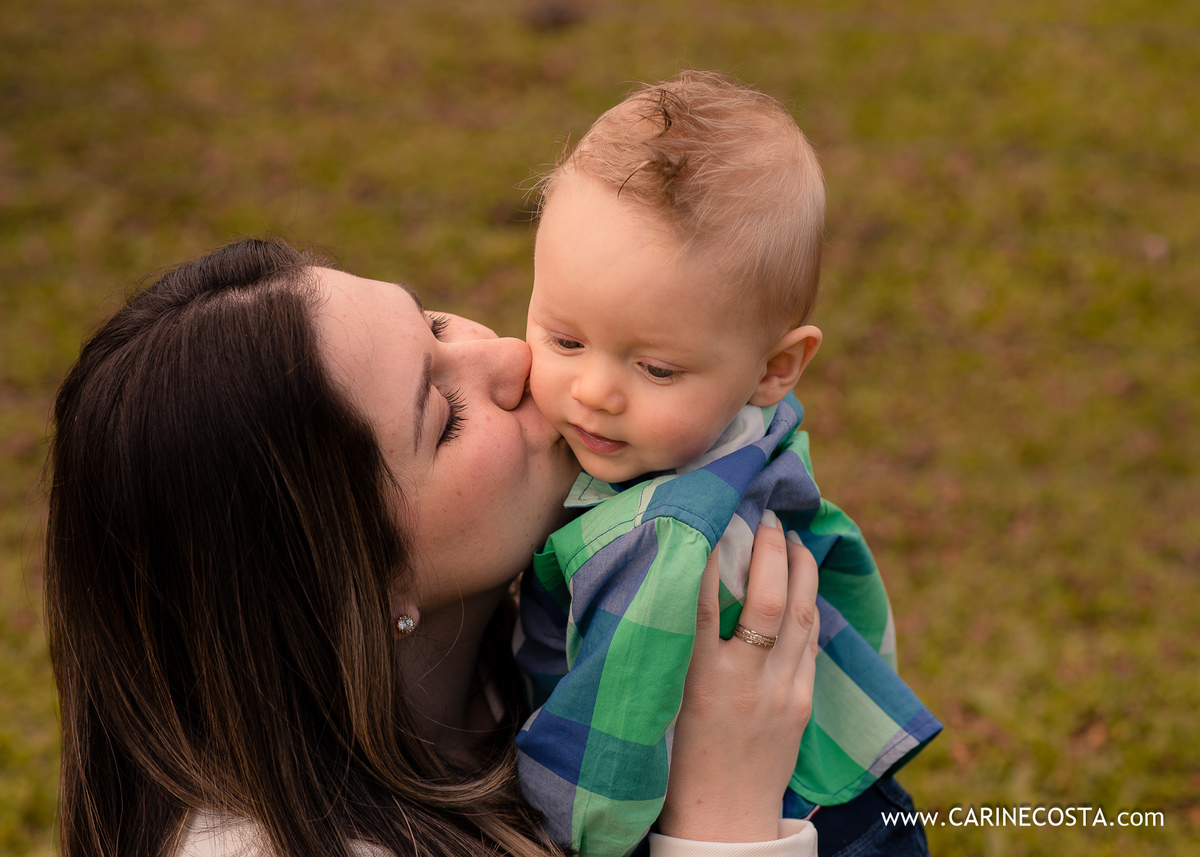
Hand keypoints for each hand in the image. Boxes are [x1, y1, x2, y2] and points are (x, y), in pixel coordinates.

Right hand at [657, 512, 819, 842]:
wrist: (723, 818)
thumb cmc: (679, 759)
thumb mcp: (668, 700)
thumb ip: (677, 649)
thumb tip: (678, 588)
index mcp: (698, 680)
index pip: (703, 605)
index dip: (710, 558)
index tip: (714, 521)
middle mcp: (744, 681)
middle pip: (767, 601)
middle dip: (771, 551)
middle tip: (768, 518)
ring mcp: (781, 692)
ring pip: (800, 615)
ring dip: (799, 569)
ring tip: (793, 538)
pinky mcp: (803, 703)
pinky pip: (811, 642)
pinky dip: (809, 605)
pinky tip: (804, 584)